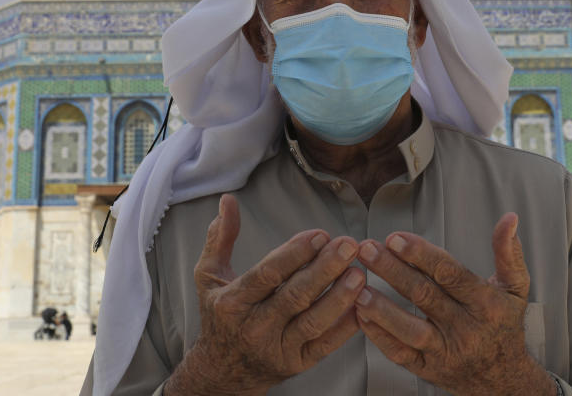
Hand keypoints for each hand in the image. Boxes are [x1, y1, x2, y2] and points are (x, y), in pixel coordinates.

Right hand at [168, 194, 364, 395]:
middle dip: (325, 269)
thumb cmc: (220, 315)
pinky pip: (325, 345)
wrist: (223, 370)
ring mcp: (277, 348)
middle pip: (295, 296)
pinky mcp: (296, 364)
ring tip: (360, 274)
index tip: (320, 234)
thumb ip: (220, 238)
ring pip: (313, 322)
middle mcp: (255, 327)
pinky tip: (362, 305)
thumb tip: (227, 201)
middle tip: (349, 246)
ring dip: (339, 297)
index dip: (295, 253)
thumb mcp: (209, 276)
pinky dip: (345, 327)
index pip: (268, 274)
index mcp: (234, 302)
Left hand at [354, 213, 554, 395]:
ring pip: (410, 329)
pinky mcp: (428, 369)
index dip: (420, 254)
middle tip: (367, 249)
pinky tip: (362, 315)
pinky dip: (379, 335)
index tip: (395, 238)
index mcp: (485, 303)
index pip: (449, 273)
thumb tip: (509, 218)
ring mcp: (445, 352)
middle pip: (424, 295)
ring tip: (359, 287)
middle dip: (391, 270)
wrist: (504, 379)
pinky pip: (400, 353)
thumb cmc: (504, 325)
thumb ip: (508, 252)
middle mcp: (465, 328)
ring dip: (382, 308)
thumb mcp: (516, 288)